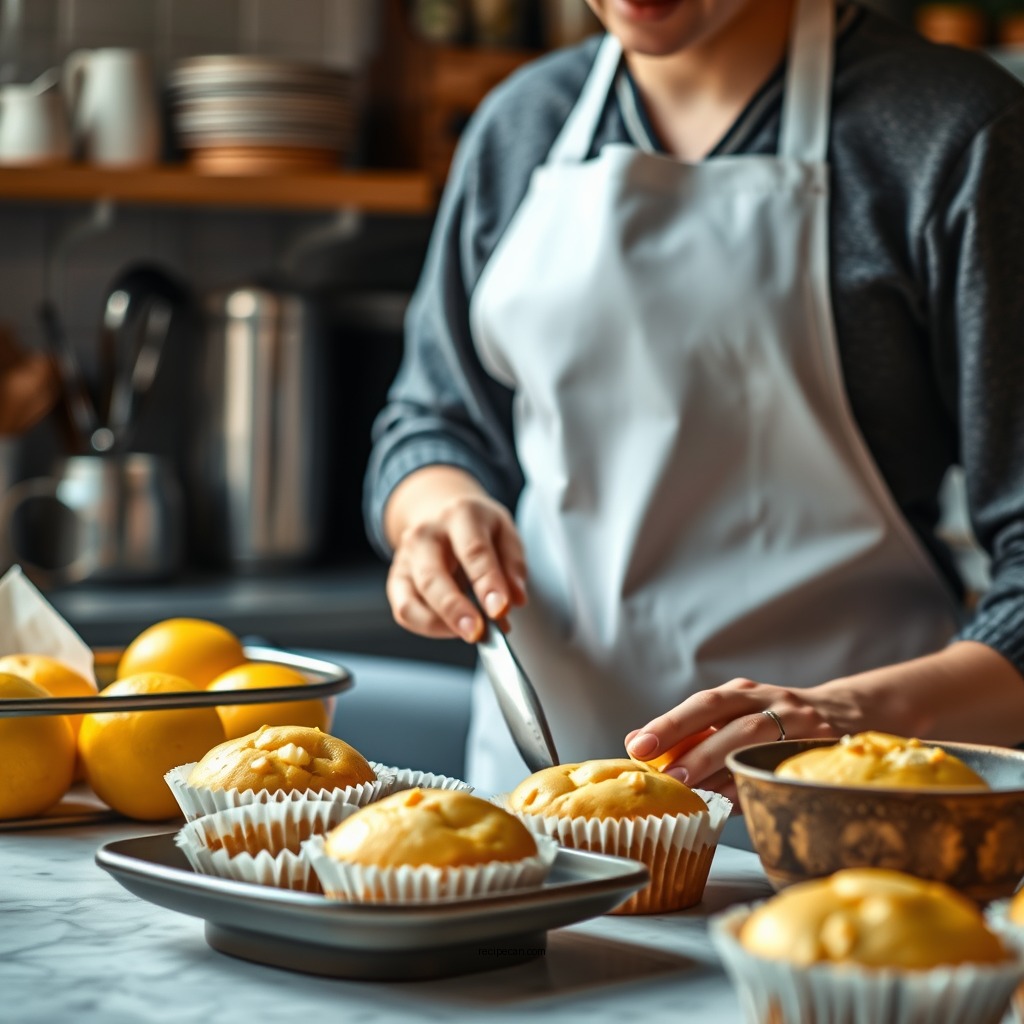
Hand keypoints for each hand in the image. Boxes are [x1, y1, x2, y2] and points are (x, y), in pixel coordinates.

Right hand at [384, 466, 527, 642]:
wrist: (439, 511)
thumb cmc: (476, 526)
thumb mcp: (505, 532)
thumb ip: (513, 565)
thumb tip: (515, 599)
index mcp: (459, 515)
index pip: (473, 551)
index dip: (487, 583)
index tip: (500, 610)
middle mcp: (425, 534)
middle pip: (432, 577)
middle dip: (454, 609)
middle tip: (478, 632)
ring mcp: (405, 558)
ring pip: (411, 601)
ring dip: (441, 624)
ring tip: (471, 632)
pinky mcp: (396, 580)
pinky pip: (405, 612)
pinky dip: (429, 627)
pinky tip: (453, 628)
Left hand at [625, 678, 847, 804]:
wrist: (850, 714)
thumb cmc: (776, 722)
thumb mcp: (736, 715)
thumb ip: (691, 730)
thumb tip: (635, 742)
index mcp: (745, 693)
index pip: (703, 704)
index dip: (669, 724)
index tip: (638, 746)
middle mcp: (773, 703)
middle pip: (728, 720)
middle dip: (693, 747)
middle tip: (665, 775)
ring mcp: (801, 728)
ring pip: (756, 743)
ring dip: (721, 767)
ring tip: (692, 790)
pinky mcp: (821, 754)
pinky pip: (782, 770)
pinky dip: (754, 786)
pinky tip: (731, 802)